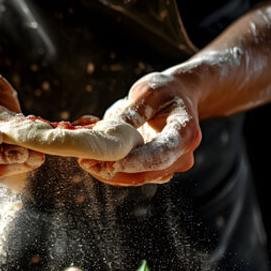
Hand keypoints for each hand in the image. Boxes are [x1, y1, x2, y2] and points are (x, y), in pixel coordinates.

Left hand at [78, 73, 201, 185]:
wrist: (179, 97)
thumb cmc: (165, 91)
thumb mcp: (148, 92)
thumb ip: (132, 112)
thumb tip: (108, 131)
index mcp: (185, 134)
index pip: (160, 154)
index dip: (135, 161)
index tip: (110, 163)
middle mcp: (181, 157)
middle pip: (146, 173)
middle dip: (113, 170)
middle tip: (85, 160)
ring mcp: (169, 166)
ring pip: (135, 179)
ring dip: (108, 173)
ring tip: (84, 159)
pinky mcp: (155, 171)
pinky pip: (131, 177)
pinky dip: (110, 170)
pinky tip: (93, 158)